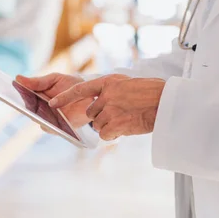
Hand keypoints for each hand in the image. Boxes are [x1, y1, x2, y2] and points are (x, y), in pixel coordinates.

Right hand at [16, 73, 92, 130]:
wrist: (93, 96)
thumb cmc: (72, 86)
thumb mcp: (54, 79)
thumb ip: (38, 82)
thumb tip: (17, 78)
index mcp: (37, 97)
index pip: (21, 97)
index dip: (12, 95)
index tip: (3, 90)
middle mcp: (40, 110)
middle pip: (27, 110)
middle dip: (22, 105)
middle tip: (18, 99)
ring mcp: (49, 120)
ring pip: (37, 120)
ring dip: (36, 115)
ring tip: (34, 107)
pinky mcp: (60, 128)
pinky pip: (50, 128)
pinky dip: (49, 124)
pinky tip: (49, 116)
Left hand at [49, 75, 165, 140]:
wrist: (166, 102)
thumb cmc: (151, 93)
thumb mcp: (128, 84)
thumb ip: (112, 92)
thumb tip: (100, 104)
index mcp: (108, 82)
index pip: (80, 89)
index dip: (65, 97)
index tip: (52, 103)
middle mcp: (106, 95)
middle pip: (91, 112)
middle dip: (101, 117)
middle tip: (119, 115)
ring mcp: (110, 109)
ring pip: (98, 124)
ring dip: (110, 126)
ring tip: (127, 119)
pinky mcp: (115, 123)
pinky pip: (105, 134)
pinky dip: (114, 135)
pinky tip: (127, 127)